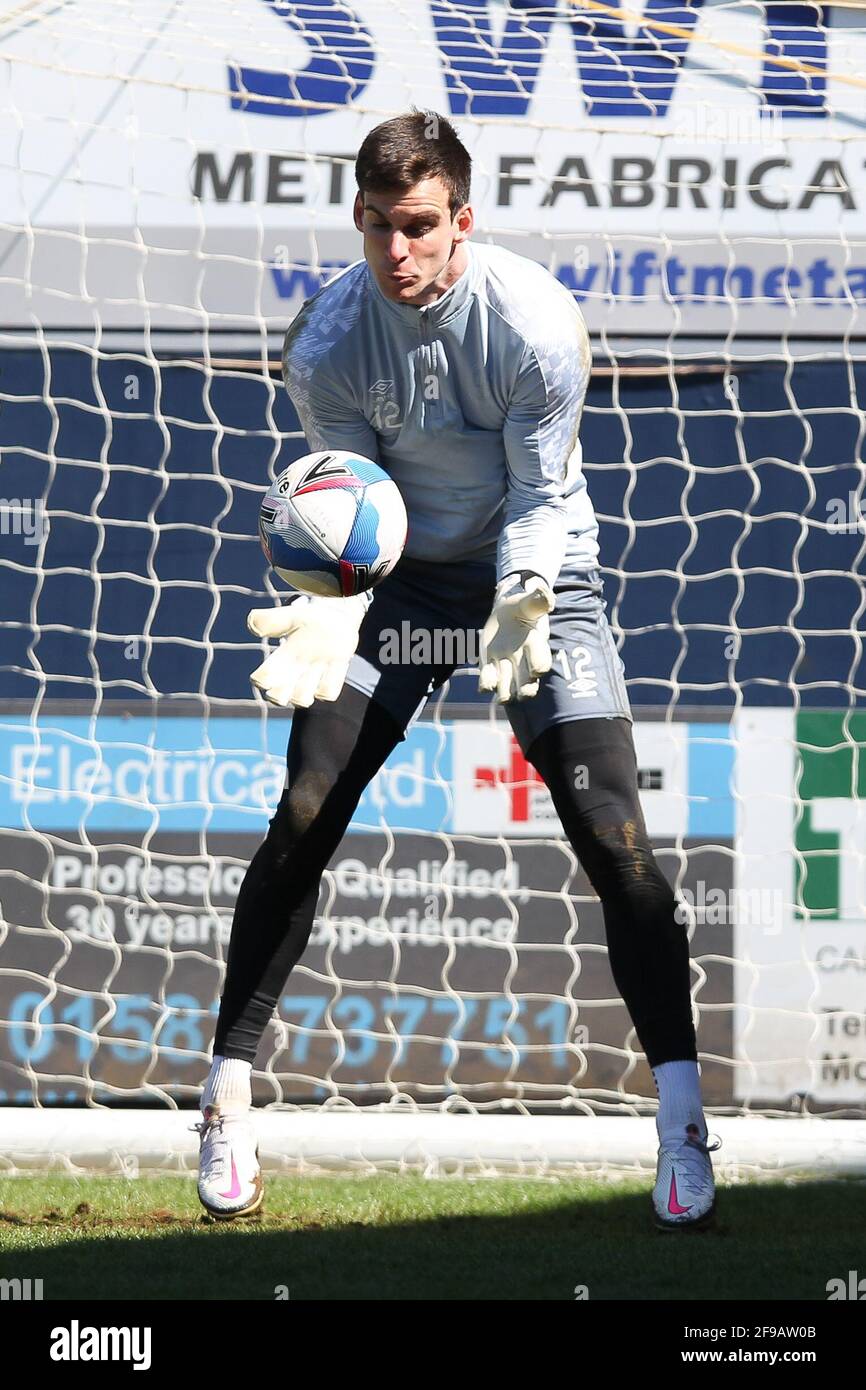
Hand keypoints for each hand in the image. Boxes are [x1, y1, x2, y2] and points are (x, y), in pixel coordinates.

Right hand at [248, 595, 367, 707]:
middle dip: (281, 693)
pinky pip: (328, 694)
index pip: (262, 679)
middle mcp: (293, 674)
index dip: (263, 678)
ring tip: (317, 664)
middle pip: (277, 698)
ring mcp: (312, 679)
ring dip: (306, 687)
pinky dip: (329, 682)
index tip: (274, 666)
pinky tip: (337, 662)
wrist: (339, 621)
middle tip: (294, 671)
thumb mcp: (290, 616)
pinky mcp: (332, 680)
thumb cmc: (310, 620)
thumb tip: (253, 626)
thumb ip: (269, 620)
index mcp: (279, 659)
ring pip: (302, 700)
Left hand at [478, 573, 554, 701]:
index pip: (541, 661)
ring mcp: (506, 666)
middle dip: (526, 690)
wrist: (505, 614)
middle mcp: (523, 661)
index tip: (537, 671)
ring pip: (508, 687)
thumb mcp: (528, 602)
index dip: (539, 666)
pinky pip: (488, 680)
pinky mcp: (490, 667)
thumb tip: (545, 591)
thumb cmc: (521, 608)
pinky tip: (485, 686)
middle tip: (522, 695)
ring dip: (505, 693)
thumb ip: (537, 600)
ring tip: (502, 696)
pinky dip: (486, 685)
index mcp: (535, 645)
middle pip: (528, 683)